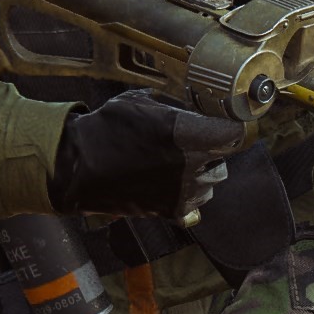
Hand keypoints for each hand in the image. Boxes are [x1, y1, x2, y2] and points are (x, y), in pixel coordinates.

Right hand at [50, 92, 250, 219]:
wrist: (77, 167)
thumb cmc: (107, 129)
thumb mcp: (141, 102)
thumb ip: (176, 107)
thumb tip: (199, 110)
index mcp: (185, 134)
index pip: (235, 135)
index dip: (234, 128)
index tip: (228, 124)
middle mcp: (191, 165)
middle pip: (224, 158)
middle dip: (211, 149)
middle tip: (186, 143)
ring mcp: (184, 191)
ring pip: (212, 181)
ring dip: (200, 172)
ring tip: (170, 164)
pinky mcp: (174, 211)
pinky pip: (196, 203)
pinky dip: (187, 194)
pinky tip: (167, 183)